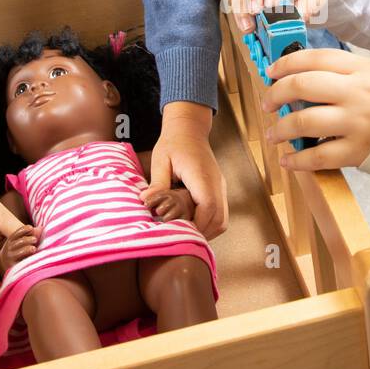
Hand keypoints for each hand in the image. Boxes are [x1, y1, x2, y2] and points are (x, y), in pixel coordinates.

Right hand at [0, 225, 39, 275]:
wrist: (4, 269)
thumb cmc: (17, 253)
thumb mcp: (21, 243)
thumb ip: (31, 235)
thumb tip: (40, 228)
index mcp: (11, 242)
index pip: (16, 234)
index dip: (23, 230)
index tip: (31, 228)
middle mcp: (8, 250)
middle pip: (19, 242)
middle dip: (27, 240)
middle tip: (35, 239)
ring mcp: (10, 259)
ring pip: (18, 253)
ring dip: (26, 250)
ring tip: (33, 249)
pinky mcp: (12, 268)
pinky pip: (19, 264)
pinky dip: (26, 260)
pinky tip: (32, 260)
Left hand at [146, 102, 227, 237]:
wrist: (189, 129)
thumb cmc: (174, 143)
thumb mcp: (161, 159)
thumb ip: (157, 182)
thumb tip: (146, 200)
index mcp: (201, 175)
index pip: (208, 206)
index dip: (198, 225)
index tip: (182, 234)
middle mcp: (216, 183)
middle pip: (219, 218)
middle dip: (202, 233)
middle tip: (182, 239)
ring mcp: (220, 186)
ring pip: (223, 219)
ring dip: (208, 230)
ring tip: (187, 234)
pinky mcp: (219, 189)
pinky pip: (221, 213)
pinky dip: (210, 223)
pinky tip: (193, 223)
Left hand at [263, 48, 369, 170]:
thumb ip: (341, 72)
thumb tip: (299, 77)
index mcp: (360, 70)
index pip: (315, 58)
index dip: (287, 63)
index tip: (272, 72)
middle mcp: (356, 94)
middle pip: (303, 86)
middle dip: (276, 94)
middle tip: (267, 103)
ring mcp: (357, 123)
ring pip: (305, 122)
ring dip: (281, 129)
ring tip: (272, 134)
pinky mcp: (358, 151)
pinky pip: (319, 157)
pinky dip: (297, 161)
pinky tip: (287, 160)